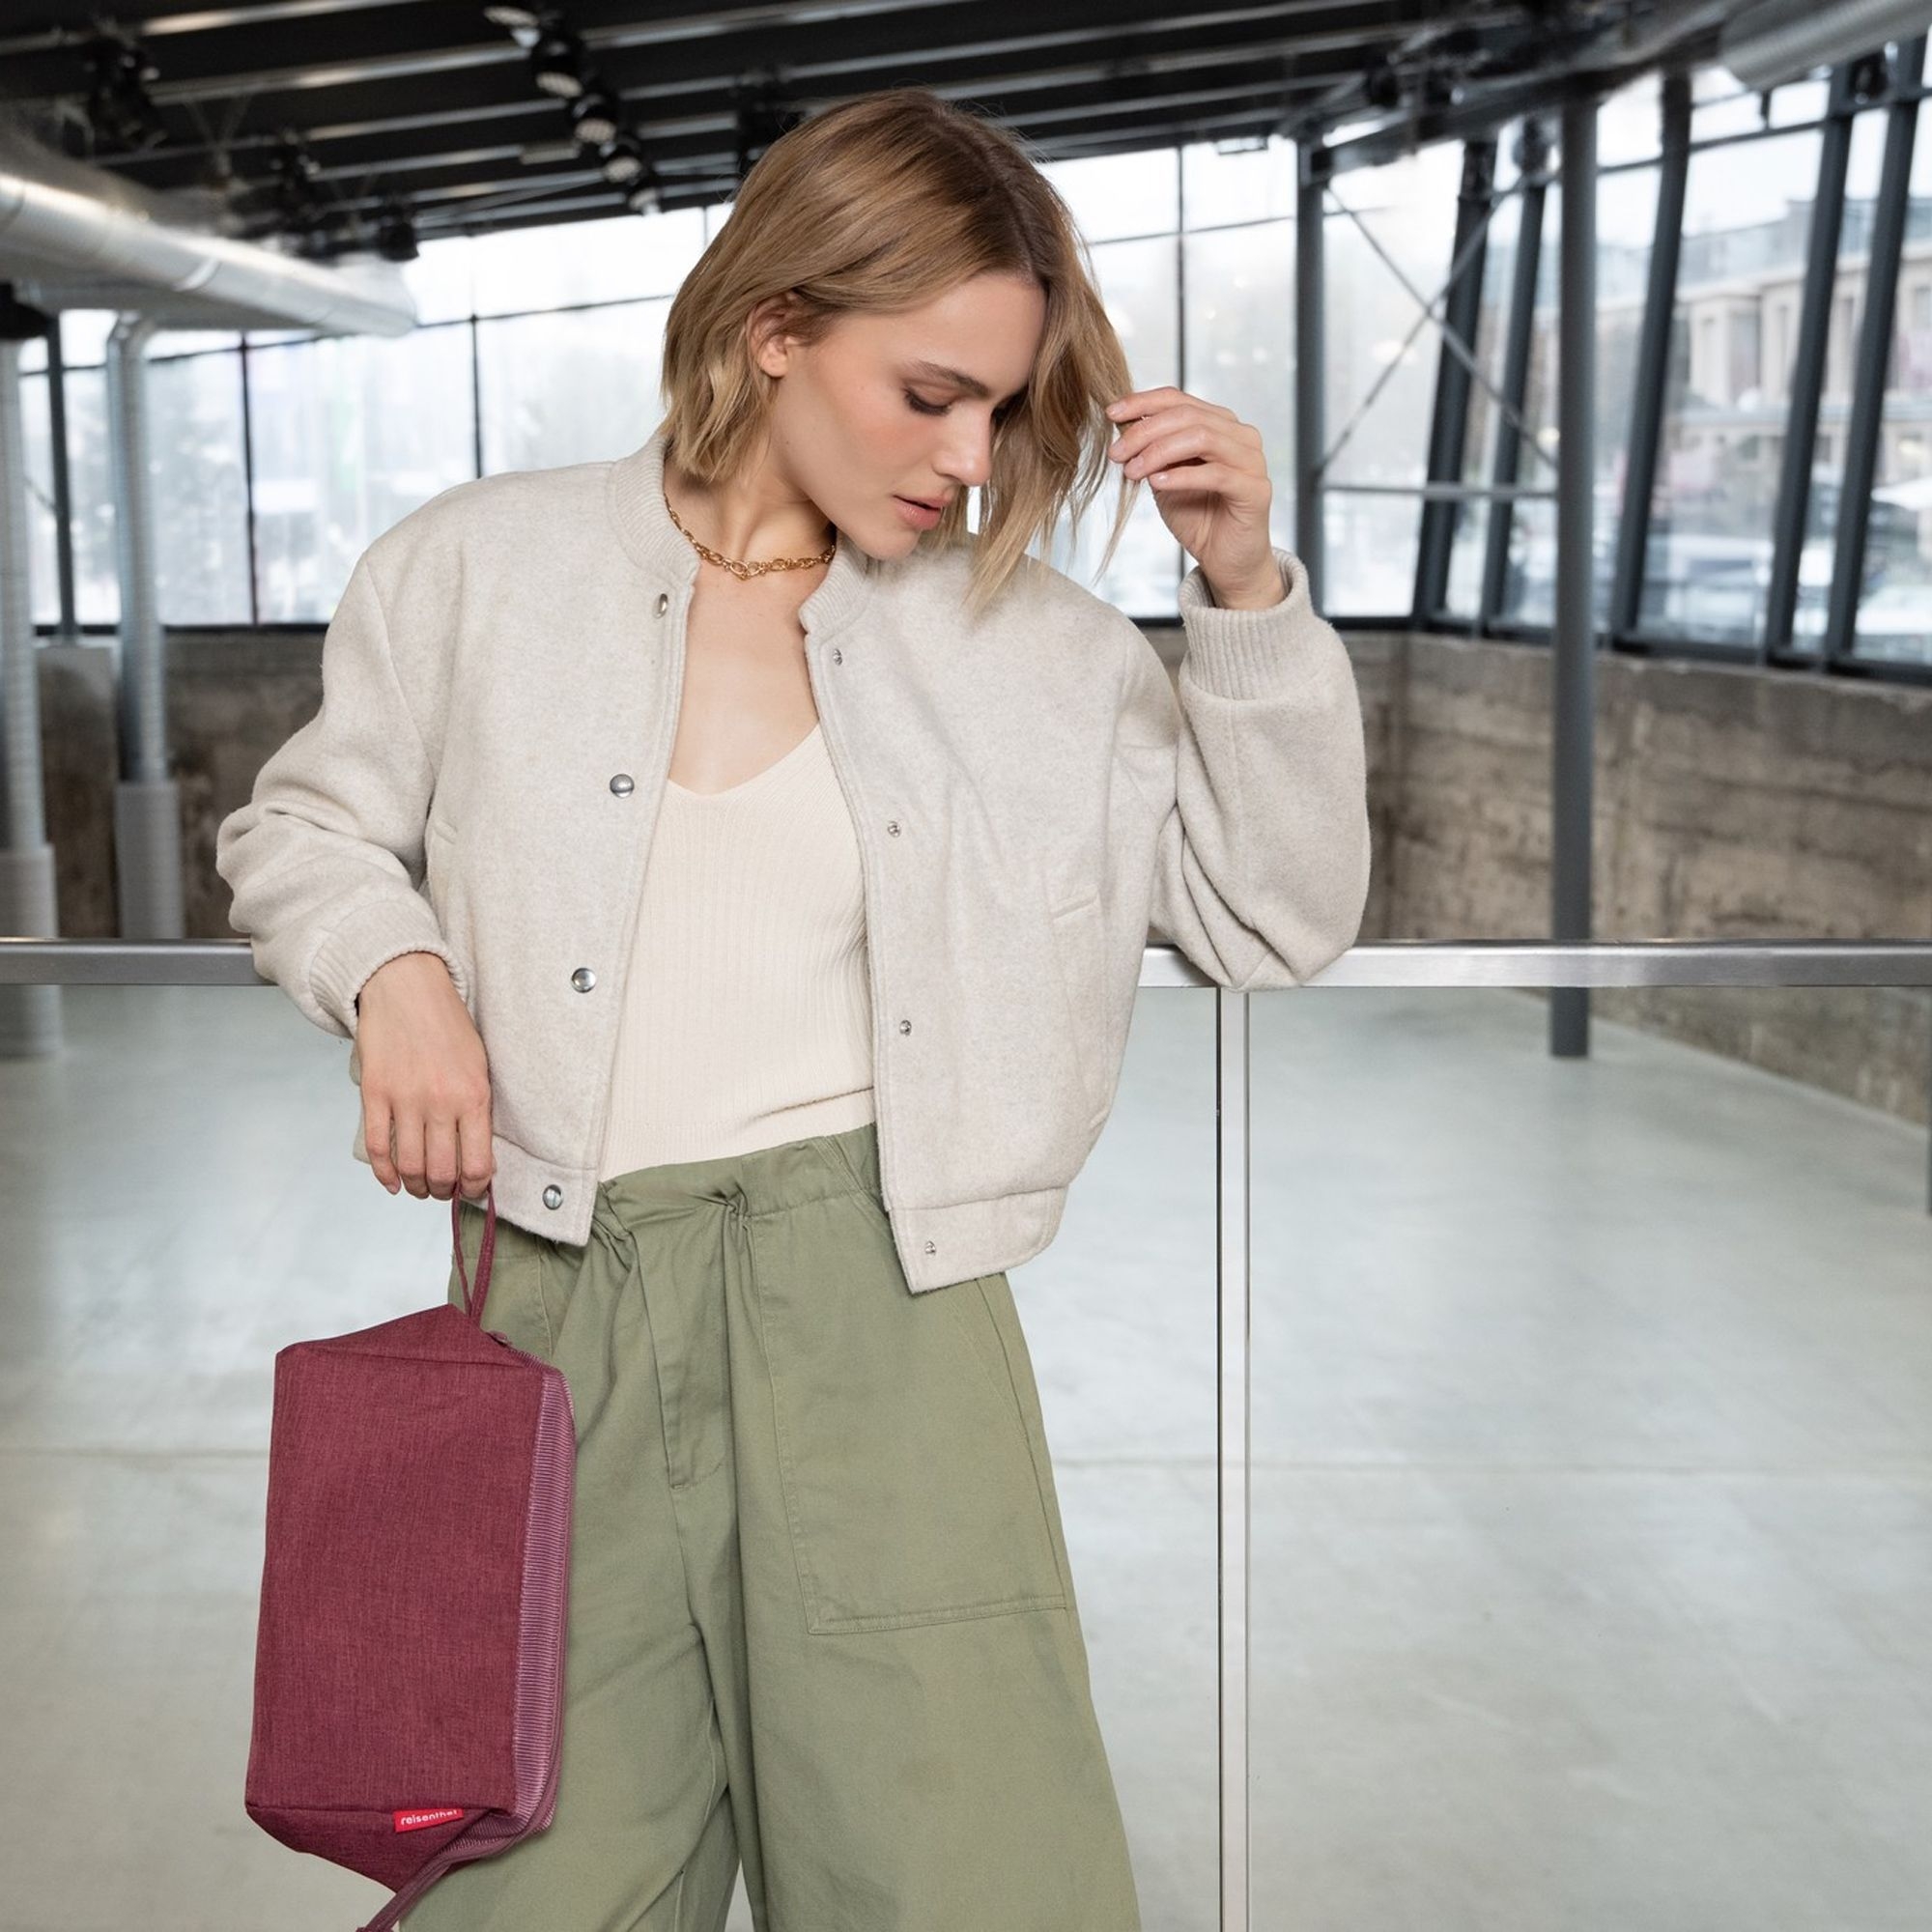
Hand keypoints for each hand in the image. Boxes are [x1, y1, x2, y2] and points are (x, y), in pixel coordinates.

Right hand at [352, 951, 494, 1202]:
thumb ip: (478, 1108)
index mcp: (474, 1096)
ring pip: (410, 1165)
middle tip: (445, 1191)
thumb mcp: (479, 1065)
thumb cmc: (448, 1026)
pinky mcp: (375, 1094)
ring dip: (417, 1187)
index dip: (476, 1188)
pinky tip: (393, 1182)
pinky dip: (385, 1173)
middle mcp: (440, 1102)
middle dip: (444, 1191)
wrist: (407, 989)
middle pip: (442, 1172)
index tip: (473, 1191)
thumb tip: (477, 1155)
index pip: (478, 1163)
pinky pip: (378, 1146)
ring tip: (422, 1188)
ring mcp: (405, 1099)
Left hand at [1104, 387, 1280, 606]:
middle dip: (1144, 432)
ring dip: (1159, 452)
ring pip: (1202, 437)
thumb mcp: (1165, 477)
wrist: (1224, 561)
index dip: (1142, 403)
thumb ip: (1152, 450)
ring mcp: (1251, 461)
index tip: (1111, 414)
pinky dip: (1182, 476)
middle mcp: (1240, 436)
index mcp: (1220, 425)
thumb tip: (1122, 423)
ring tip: (1132, 472)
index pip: (1178, 399)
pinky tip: (1157, 483)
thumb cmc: (1197, 517)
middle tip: (1116, 454)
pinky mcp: (1255, 489)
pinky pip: (1216, 474)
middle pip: (1187, 416)